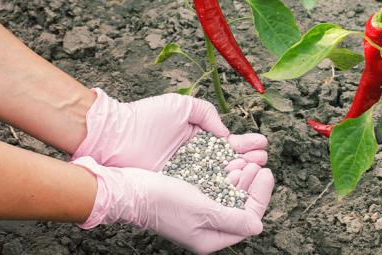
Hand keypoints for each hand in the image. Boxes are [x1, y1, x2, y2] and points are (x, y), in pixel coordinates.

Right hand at [71, 156, 273, 253]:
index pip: (247, 220)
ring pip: (229, 194)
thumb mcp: (202, 211)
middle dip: (251, 184)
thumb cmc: (163, 202)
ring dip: (240, 176)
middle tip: (258, 164)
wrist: (130, 190)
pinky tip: (231, 161)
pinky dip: (225, 174)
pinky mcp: (191, 197)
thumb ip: (231, 219)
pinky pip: (216, 186)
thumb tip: (258, 226)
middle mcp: (206, 227)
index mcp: (210, 238)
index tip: (266, 173)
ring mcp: (198, 212)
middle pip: (240, 206)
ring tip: (247, 160)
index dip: (260, 197)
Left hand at [72, 88, 267, 170]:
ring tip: (257, 172)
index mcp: (196, 136)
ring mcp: (186, 173)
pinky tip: (236, 186)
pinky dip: (220, 188)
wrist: (117, 137)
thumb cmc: (145, 117)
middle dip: (248, 161)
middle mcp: (194, 156)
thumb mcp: (182, 106)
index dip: (245, 144)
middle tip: (264, 161)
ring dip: (239, 175)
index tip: (263, 145)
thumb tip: (225, 134)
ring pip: (219, 177)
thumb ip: (207, 113)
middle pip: (228, 162)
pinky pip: (202, 189)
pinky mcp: (177, 186)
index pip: (227, 143)